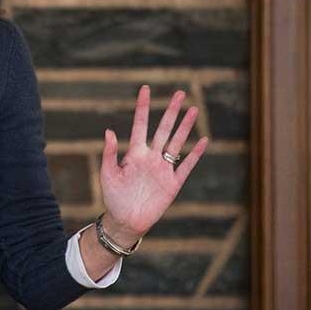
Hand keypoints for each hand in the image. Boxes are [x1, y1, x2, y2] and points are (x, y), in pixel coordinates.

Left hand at [98, 85, 207, 247]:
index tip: (145, 89)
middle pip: (163, 129)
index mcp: (134, 153)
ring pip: (176, 143)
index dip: (142, 107)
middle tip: (179, 93)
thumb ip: (110, 153)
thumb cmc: (113, 197)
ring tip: (193, 109)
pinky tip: (202, 140)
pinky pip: (186, 166)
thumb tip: (108, 130)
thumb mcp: (108, 174)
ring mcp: (163, 169)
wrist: (125, 221)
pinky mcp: (172, 184)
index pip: (140, 125)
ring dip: (185, 127)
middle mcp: (151, 157)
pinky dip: (195, 154)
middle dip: (171, 111)